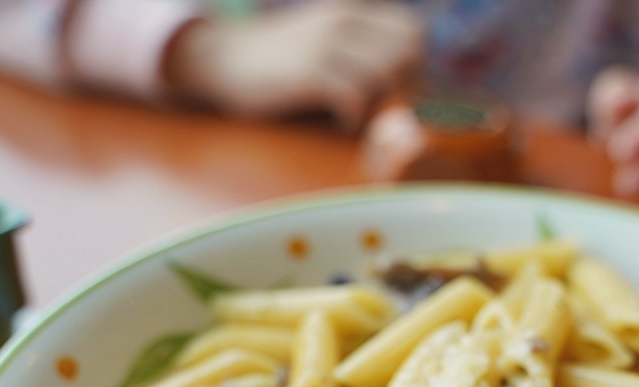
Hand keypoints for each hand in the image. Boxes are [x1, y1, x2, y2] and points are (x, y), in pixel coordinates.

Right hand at [167, 2, 422, 130]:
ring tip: (360, 115)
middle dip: (402, 87)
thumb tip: (409, 79)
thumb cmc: (282, 60)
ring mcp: (326, 45)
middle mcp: (343, 21)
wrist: (224, 61)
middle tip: (380, 109)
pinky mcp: (309, 73)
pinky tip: (342, 122)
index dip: (414, 65)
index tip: (396, 90)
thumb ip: (363, 47)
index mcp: (352, 10)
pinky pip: (355, 96)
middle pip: (406, 54)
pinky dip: (354, 117)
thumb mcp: (326, 37)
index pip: (411, 32)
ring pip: (384, 75)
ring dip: (379, 103)